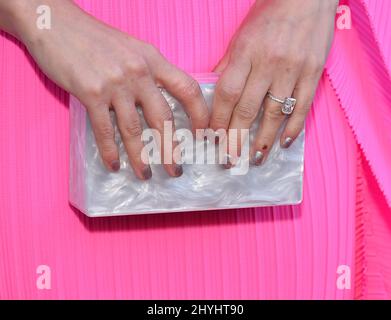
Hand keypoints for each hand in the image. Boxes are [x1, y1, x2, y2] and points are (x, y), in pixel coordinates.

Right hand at [5, 0, 208, 178]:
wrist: (57, 23)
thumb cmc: (96, 39)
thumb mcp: (133, 49)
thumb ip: (151, 72)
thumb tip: (162, 103)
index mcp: (153, 59)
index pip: (188, 89)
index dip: (199, 115)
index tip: (201, 136)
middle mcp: (138, 72)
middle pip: (163, 118)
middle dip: (171, 149)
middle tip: (176, 171)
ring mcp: (115, 83)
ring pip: (134, 129)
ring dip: (142, 157)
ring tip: (146, 175)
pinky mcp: (90, 93)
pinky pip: (104, 130)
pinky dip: (109, 151)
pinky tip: (113, 164)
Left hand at [210, 0, 337, 165]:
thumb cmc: (269, 16)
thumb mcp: (241, 37)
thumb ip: (228, 65)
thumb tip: (213, 93)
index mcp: (246, 53)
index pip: (227, 94)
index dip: (218, 120)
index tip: (213, 139)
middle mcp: (268, 63)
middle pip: (247, 109)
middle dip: (236, 138)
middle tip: (230, 160)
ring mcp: (293, 70)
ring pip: (275, 113)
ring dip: (264, 141)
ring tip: (255, 159)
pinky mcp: (313, 73)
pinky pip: (303, 107)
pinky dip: (293, 128)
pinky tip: (284, 143)